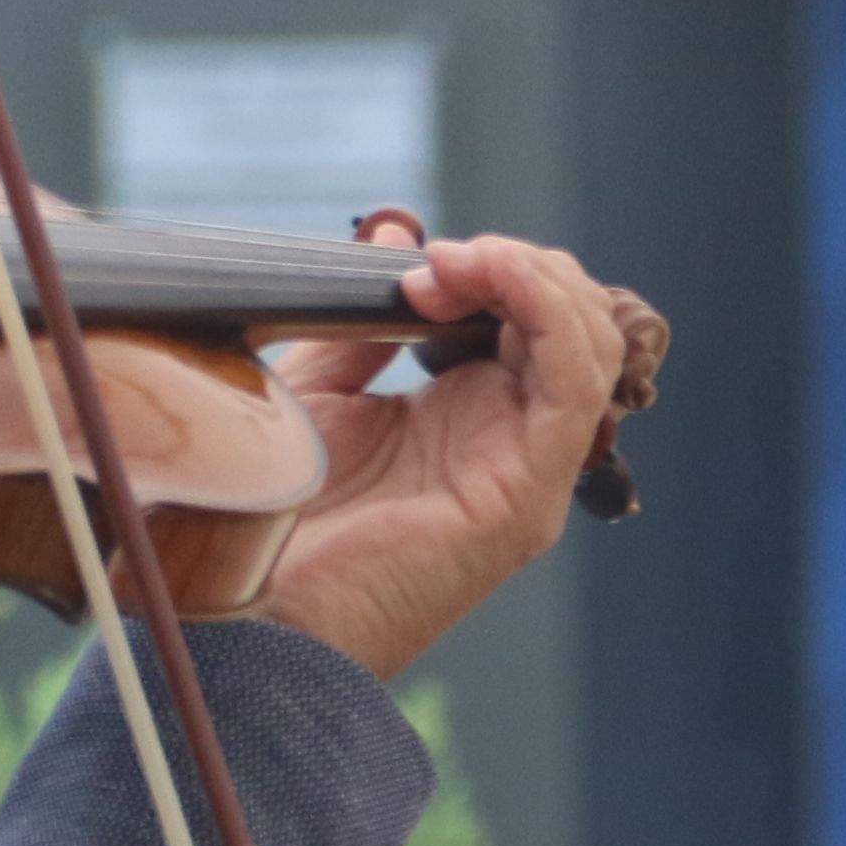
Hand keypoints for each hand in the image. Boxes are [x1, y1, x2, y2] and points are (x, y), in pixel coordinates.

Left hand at [252, 226, 632, 682]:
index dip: (491, 265)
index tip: (413, 258)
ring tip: (454, 264)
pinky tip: (480, 280)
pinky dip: (544, 311)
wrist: (255, 616)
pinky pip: (576, 383)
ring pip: (590, 341)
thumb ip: (359, 313)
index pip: (533, 313)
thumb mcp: (316, 384)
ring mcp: (528, 470)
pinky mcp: (527, 496)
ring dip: (532, 276)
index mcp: (471, 413)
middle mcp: (513, 440)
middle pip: (574, 319)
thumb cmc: (278, 521)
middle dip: (516, 263)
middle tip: (433, 263)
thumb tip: (395, 229)